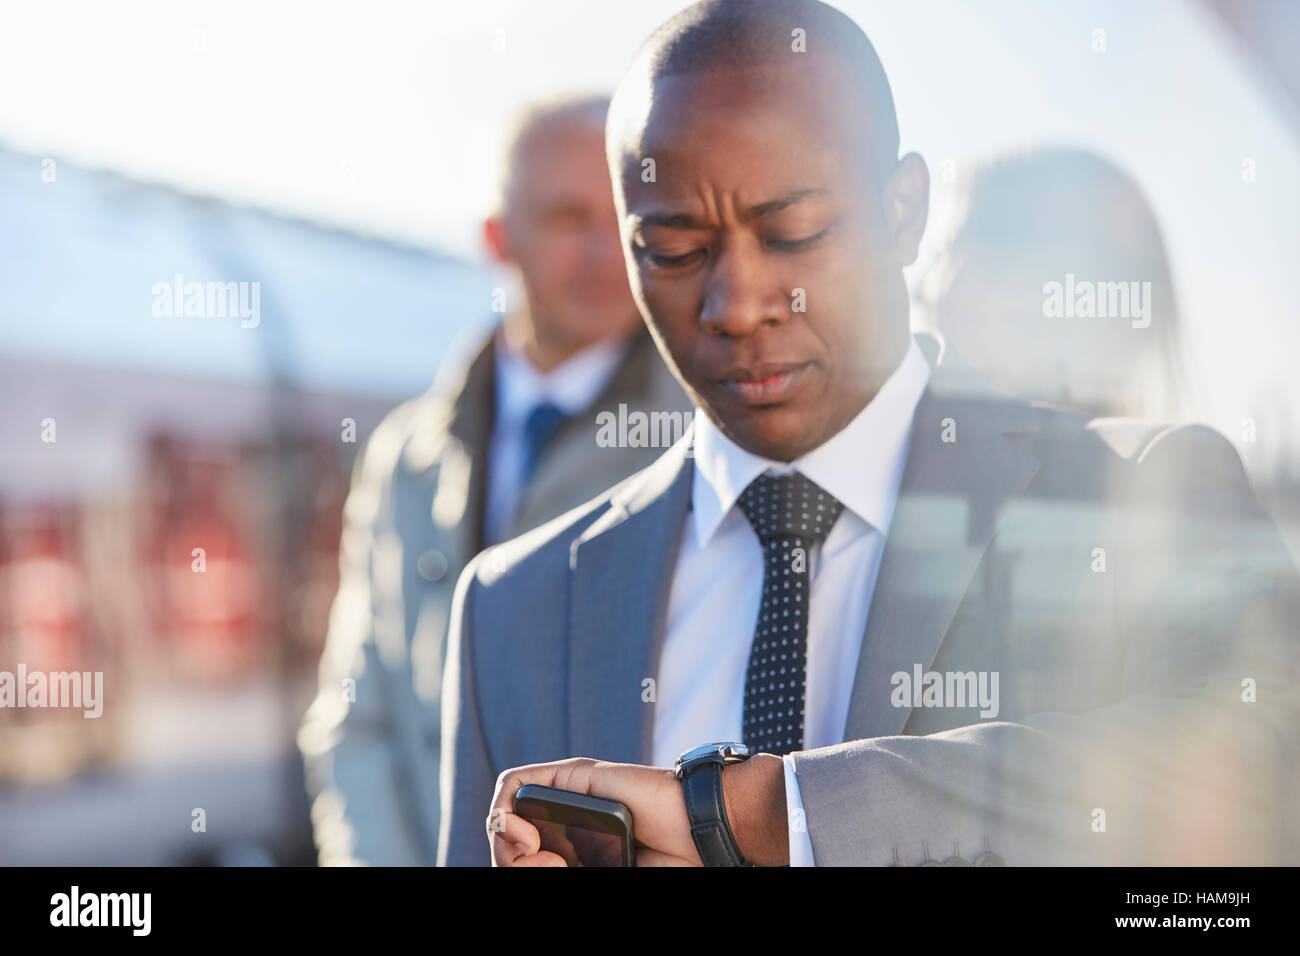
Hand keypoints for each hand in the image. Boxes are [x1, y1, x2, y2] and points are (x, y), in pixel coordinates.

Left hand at [487, 753, 788, 866]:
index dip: (519, 870)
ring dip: (506, 842)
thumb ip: (574, 871)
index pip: (524, 860)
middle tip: (549, 869)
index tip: (552, 873)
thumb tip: (537, 866)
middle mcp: (566, 823)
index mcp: (576, 851)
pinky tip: (524, 831)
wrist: (697, 829)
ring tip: (540, 856)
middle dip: (512, 862)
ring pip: (505, 814)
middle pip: (509, 840)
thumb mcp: (607, 875)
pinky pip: (515, 783)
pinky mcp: (570, 776)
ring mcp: (566, 798)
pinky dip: (504, 808)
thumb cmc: (669, 858)